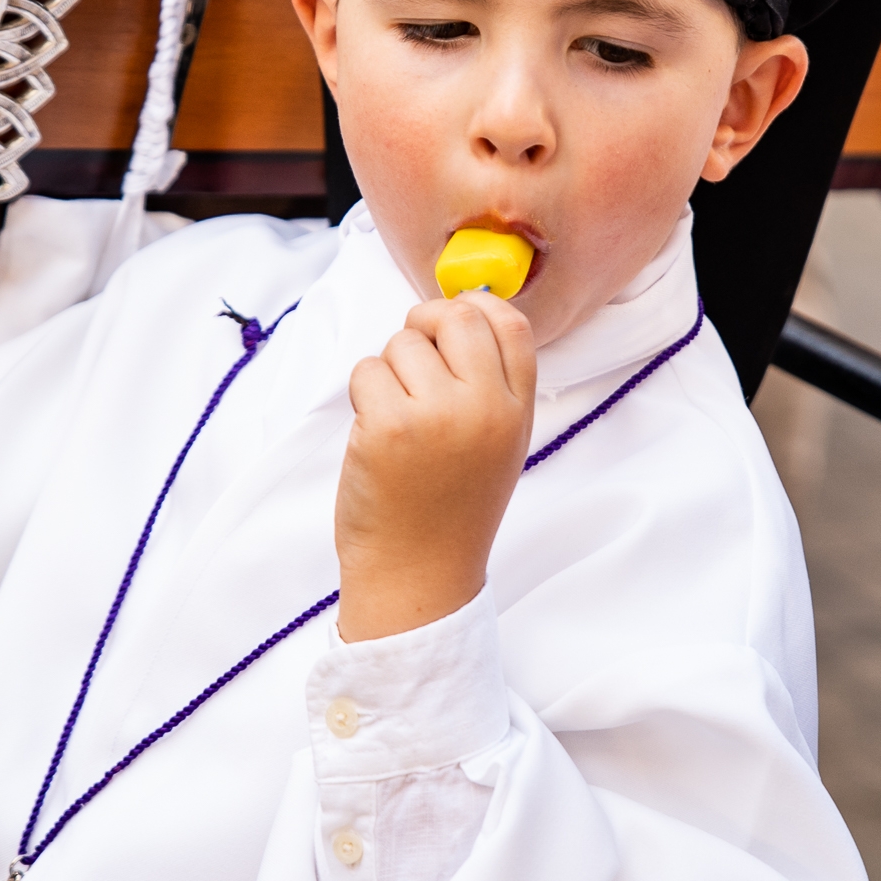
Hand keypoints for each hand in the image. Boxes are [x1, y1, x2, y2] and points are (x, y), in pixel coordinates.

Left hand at [334, 291, 535, 641]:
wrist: (418, 573)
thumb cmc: (450, 508)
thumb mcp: (498, 445)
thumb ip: (489, 385)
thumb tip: (457, 314)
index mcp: (516, 412)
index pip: (510, 324)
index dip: (476, 307)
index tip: (452, 319)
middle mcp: (484, 409)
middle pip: (455, 318)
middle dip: (425, 323)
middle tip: (411, 353)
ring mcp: (436, 416)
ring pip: (402, 344)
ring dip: (388, 369)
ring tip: (398, 418)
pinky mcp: (387, 427)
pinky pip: (367, 371)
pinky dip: (363, 395)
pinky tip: (375, 435)